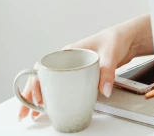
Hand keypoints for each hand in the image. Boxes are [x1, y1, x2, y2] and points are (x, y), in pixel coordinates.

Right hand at [17, 23, 135, 121]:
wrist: (127, 39)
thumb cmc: (115, 40)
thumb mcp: (111, 53)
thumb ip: (107, 71)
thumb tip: (103, 90)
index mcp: (68, 52)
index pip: (44, 67)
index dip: (36, 83)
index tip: (37, 97)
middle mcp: (67, 61)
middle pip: (42, 78)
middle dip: (30, 95)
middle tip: (26, 112)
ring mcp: (72, 69)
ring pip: (49, 84)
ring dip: (39, 98)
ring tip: (32, 114)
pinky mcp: (79, 76)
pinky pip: (61, 87)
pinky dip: (53, 97)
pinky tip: (50, 108)